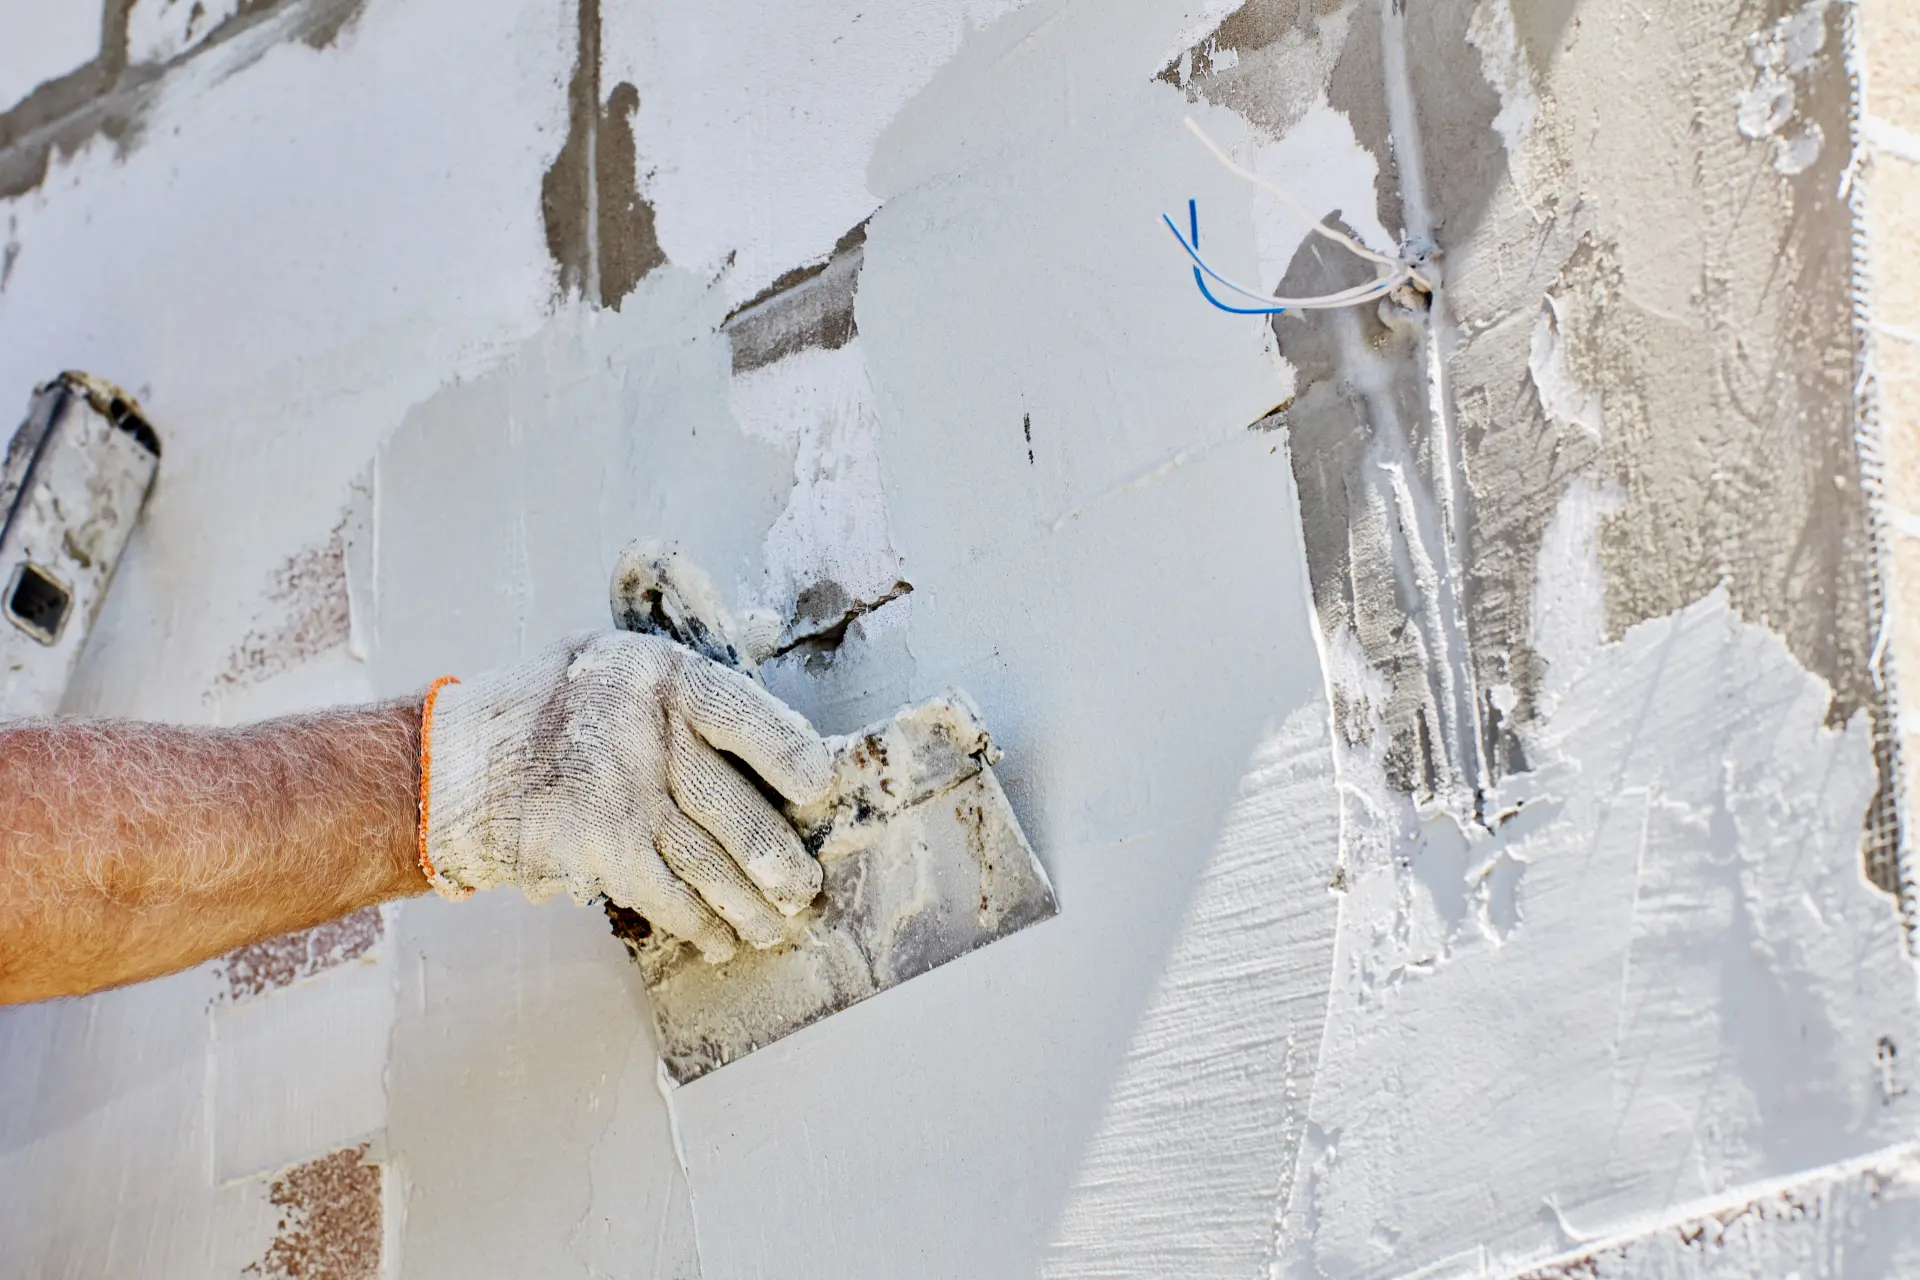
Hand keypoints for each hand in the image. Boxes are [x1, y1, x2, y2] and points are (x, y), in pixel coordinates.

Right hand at [421, 632, 833, 960]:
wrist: (453, 767)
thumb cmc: (546, 708)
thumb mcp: (614, 656)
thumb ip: (692, 658)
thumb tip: (769, 623)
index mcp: (657, 676)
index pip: (741, 711)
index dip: (787, 750)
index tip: (820, 784)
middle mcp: (643, 733)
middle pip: (733, 806)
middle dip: (778, 858)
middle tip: (805, 887)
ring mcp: (621, 796)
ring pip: (710, 861)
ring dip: (751, 904)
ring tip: (778, 924)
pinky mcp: (599, 849)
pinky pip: (670, 895)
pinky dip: (702, 923)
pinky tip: (722, 939)